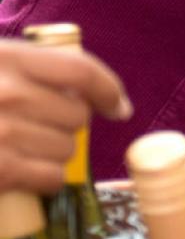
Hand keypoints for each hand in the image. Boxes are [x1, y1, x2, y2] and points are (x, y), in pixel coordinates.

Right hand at [0, 38, 130, 195]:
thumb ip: (28, 68)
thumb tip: (86, 91)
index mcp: (8, 59)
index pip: (80, 70)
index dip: (108, 90)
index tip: (119, 107)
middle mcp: (9, 93)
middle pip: (78, 115)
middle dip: (67, 125)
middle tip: (38, 128)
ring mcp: (2, 133)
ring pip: (68, 149)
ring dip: (54, 154)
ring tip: (21, 149)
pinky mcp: (0, 171)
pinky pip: (52, 177)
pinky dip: (46, 179)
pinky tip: (26, 174)